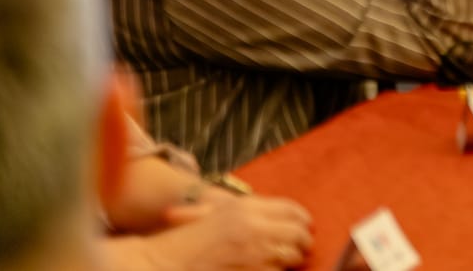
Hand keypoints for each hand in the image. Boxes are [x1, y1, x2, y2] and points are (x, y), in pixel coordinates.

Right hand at [149, 195, 313, 270]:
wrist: (165, 262)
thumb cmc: (191, 238)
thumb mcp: (216, 213)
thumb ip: (248, 210)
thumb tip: (289, 216)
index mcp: (246, 208)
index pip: (291, 210)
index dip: (303, 219)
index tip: (306, 226)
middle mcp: (253, 228)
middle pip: (297, 233)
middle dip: (303, 241)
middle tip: (304, 247)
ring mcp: (252, 253)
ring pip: (291, 256)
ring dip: (294, 259)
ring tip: (293, 260)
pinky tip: (275, 270)